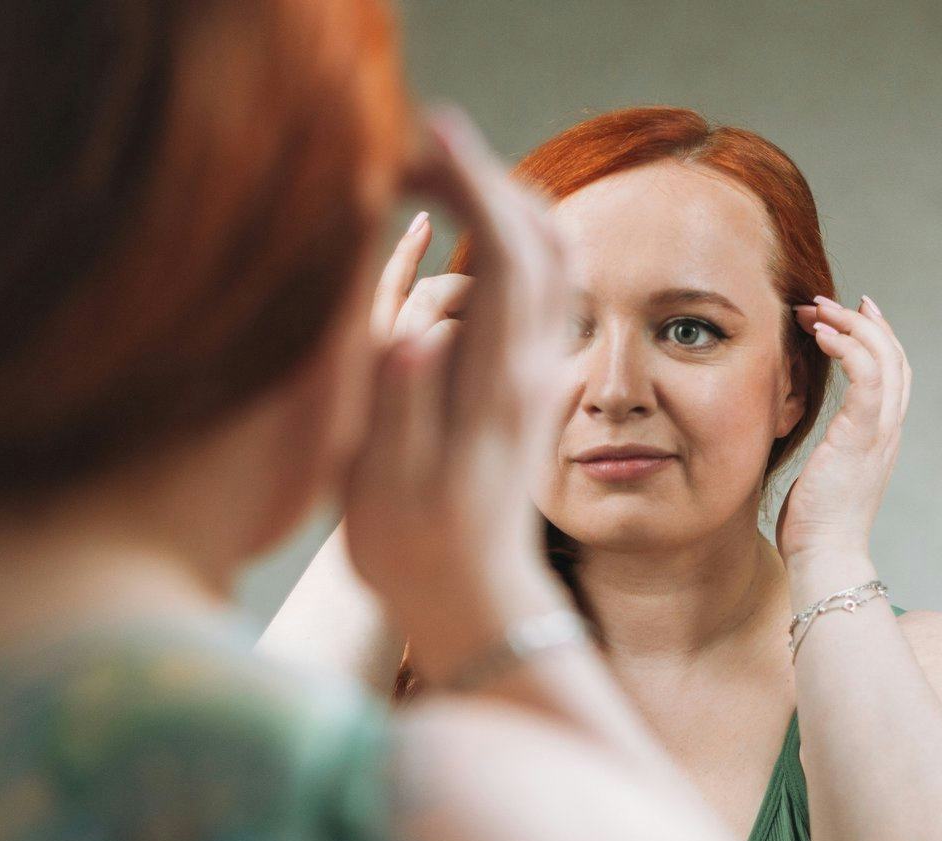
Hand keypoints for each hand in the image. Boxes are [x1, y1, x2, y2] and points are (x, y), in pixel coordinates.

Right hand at [340, 107, 573, 679]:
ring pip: (550, 256)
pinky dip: (514, 235)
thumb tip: (418, 330)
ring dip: (502, 197)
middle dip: (482, 169)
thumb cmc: (417, 554)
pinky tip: (470, 228)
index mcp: (493, 384)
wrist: (478, 603)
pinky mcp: (534, 381)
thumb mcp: (390, 488)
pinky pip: (544, 285)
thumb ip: (402, 405)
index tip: (424, 136)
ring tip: (437, 171)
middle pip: (537, 236)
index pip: (501, 254)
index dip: (468, 181)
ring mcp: (540, 371)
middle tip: (415, 142)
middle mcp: (530, 367)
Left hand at [776, 295, 910, 565]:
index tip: (846, 313)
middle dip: (863, 321)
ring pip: (885, 358)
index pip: (892, 373)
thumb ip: (825, 443)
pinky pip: (867, 377)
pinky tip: (821, 334)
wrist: (825, 557)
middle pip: (896, 357)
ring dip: (852, 326)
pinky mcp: (862, 437)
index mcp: (880, 437)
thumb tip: (798, 422)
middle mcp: (888, 431)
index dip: (875, 337)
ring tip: (817, 310)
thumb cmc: (815, 524)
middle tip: (826, 302)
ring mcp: (879, 433)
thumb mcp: (822, 472)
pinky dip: (848, 347)